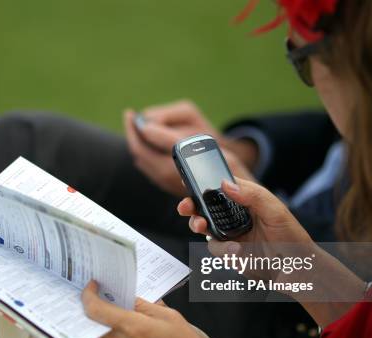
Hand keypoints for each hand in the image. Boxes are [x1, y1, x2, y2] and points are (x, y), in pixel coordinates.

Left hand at [82, 281, 234, 337]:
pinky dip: (122, 334)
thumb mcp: (170, 317)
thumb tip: (127, 297)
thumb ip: (144, 306)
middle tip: (112, 294)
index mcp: (134, 328)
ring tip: (131, 312)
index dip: (89, 295)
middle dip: (102, 306)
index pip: (96, 310)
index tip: (92, 285)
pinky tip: (139, 331)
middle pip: (98, 321)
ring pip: (108, 332)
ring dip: (114, 320)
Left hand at [124, 100, 252, 195]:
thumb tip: (146, 128)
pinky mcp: (170, 184)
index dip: (133, 129)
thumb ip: (170, 137)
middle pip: (138, 153)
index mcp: (169, 168)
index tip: (131, 113)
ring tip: (140, 124)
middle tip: (132, 116)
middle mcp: (164, 178)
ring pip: (143, 160)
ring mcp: (166, 182)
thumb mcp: (204, 146)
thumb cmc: (226, 165)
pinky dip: (147, 150)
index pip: (140, 146)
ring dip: (139, 141)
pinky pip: (150, 165)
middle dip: (133, 133)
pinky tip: (152, 138)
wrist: (239, 190)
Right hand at [177, 178, 364, 325]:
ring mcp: (230, 234)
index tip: (191, 182)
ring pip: (204, 227)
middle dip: (191, 205)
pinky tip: (236, 250)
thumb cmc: (292, 238)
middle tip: (185, 207)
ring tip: (201, 226)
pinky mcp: (229, 253)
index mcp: (246, 200)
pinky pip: (214, 248)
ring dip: (198, 224)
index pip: (221, 187)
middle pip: (206, 206)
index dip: (204, 183)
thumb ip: (252, 195)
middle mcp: (235, 216)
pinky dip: (222, 249)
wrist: (298, 272)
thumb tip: (226, 184)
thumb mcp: (276, 211)